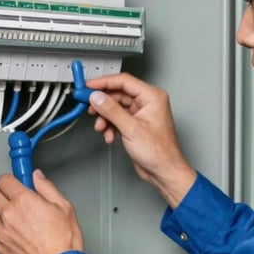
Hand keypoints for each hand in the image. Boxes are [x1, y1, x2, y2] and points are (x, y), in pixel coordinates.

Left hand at [0, 170, 83, 253]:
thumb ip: (47, 187)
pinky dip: (3, 231)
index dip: (11, 180)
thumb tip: (37, 177)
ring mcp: (2, 232)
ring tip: (16, 218)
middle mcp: (9, 214)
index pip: (4, 180)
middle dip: (2, 194)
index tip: (16, 182)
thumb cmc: (63, 241)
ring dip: (0, 213)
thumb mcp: (64, 206)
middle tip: (14, 198)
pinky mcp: (0, 247)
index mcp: (23, 201)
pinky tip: (17, 234)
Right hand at [86, 73, 196, 209]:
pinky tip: (109, 135)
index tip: (88, 86)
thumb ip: (112, 110)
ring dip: (105, 117)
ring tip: (101, 127)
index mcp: (152, 97)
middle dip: (103, 103)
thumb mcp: (131, 128)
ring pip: (116, 108)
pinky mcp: (136, 125)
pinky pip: (118, 119)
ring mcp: (141, 114)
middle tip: (89, 106)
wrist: (164, 172)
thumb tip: (97, 97)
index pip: (124, 81)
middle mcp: (148, 103)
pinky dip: (110, 126)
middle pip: (118, 94)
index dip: (104, 82)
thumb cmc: (160, 152)